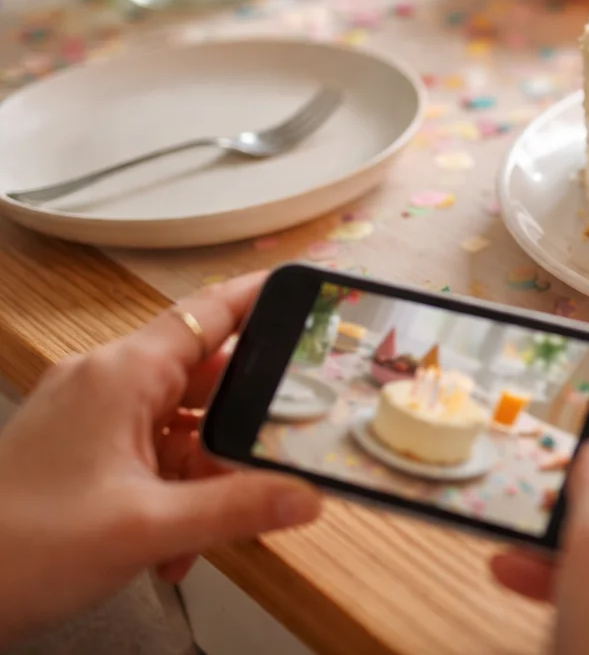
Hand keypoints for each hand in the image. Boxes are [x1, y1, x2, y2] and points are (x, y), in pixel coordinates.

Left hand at [0, 273, 321, 645]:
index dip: (262, 297)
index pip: (210, 312)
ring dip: (203, 476)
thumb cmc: (21, 547)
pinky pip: (147, 453)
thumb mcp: (149, 529)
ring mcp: (87, 416)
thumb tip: (304, 496)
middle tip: (280, 454)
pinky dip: (170, 492)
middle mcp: (105, 382)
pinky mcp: (76, 449)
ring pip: (177, 426)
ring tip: (207, 529)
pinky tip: (172, 545)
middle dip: (240, 428)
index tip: (309, 291)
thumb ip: (237, 508)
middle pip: (203, 379)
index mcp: (123, 375)